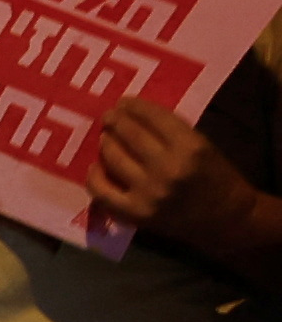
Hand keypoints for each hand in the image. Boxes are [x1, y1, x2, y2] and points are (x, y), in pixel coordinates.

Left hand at [89, 97, 252, 247]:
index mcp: (191, 148)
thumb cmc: (216, 178)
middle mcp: (168, 168)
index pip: (154, 118)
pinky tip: (95, 167)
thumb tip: (134, 116)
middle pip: (130, 135)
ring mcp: (149, 192)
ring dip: (106, 144)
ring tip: (105, 138)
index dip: (135, 107)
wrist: (227, 220)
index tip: (124, 102)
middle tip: (109, 116)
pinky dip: (94, 177)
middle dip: (116, 121)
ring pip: (114, 159)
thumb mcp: (203, 146)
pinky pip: (102, 192)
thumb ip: (172, 132)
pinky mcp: (136, 213)